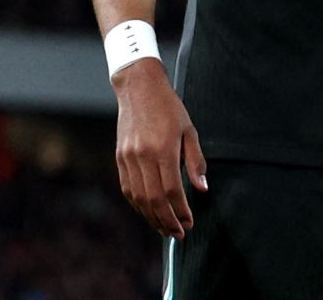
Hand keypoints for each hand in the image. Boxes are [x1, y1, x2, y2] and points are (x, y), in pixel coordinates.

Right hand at [113, 58, 207, 239]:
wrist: (138, 88)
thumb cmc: (168, 108)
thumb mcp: (189, 130)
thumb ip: (195, 161)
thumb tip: (202, 189)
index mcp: (163, 149)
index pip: (172, 191)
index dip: (181, 211)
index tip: (190, 223)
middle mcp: (143, 156)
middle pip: (154, 199)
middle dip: (167, 221)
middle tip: (178, 235)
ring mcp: (128, 157)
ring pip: (139, 197)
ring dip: (152, 218)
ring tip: (164, 229)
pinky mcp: (120, 157)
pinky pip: (128, 188)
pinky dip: (138, 204)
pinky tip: (148, 212)